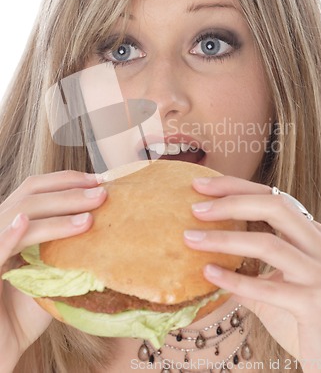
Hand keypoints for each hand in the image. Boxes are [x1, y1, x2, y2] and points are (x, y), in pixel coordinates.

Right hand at [0, 171, 106, 370]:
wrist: (2, 347)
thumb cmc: (26, 311)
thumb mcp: (50, 272)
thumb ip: (65, 248)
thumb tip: (103, 224)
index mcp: (13, 224)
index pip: (34, 188)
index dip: (65, 180)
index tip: (98, 180)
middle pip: (30, 197)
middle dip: (69, 192)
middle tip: (102, 194)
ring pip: (18, 216)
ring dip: (55, 214)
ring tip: (88, 218)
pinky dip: (9, 235)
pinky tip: (24, 223)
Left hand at [184, 176, 320, 371]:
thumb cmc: (302, 319)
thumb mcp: (275, 286)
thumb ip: (249, 270)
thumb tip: (206, 254)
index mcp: (311, 236)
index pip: (273, 196)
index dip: (235, 187)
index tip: (200, 186)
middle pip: (276, 207)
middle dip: (231, 202)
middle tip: (195, 208)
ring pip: (269, 244)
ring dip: (224, 239)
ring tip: (191, 239)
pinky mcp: (316, 305)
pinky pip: (268, 288)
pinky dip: (234, 280)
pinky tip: (208, 274)